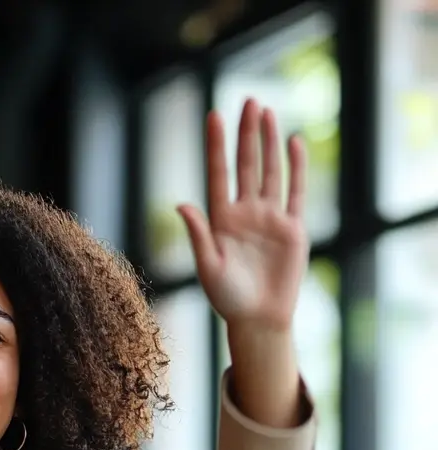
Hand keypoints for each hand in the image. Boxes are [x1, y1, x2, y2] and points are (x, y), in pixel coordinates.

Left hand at [179, 98, 308, 333]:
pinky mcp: (292, 227)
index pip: (218, 174)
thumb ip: (198, 234)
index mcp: (221, 220)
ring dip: (268, 142)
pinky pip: (295, 191)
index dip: (216, 146)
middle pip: (246, 164)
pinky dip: (296, 167)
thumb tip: (182, 204)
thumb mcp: (207, 267)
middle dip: (245, 133)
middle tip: (247, 100)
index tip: (213, 115)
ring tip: (265, 111)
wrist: (258, 319)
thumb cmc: (227, 298)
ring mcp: (270, 218)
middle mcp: (245, 213)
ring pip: (270, 171)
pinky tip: (293, 142)